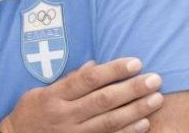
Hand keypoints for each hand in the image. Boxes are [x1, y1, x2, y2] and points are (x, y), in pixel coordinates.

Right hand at [0, 58, 162, 132]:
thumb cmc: (32, 112)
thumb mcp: (42, 91)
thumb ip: (69, 80)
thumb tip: (96, 65)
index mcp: (55, 96)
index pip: (88, 80)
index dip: (113, 70)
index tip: (135, 63)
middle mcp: (65, 115)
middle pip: (103, 100)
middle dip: (132, 89)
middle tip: (155, 79)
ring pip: (110, 122)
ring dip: (136, 109)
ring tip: (156, 98)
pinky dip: (128, 132)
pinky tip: (145, 122)